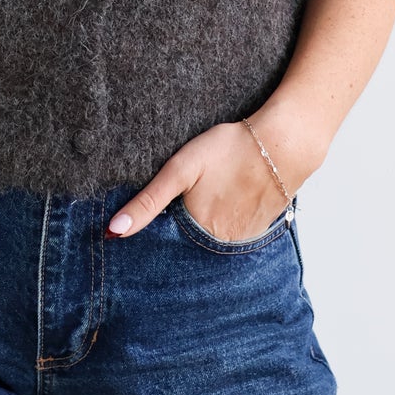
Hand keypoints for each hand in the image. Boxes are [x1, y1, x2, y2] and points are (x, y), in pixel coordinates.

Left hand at [105, 108, 325, 242]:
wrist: (282, 146)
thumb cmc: (228, 150)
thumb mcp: (180, 170)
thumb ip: (147, 202)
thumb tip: (112, 232)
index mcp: (194, 230)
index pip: (163, 245)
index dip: (151, 236)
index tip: (138, 229)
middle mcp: (217, 245)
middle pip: (185, 248)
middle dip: (175, 238)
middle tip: (178, 211)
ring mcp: (239, 242)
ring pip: (207, 245)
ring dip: (198, 236)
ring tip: (201, 207)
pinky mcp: (255, 234)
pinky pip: (229, 241)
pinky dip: (219, 231)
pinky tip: (221, 209)